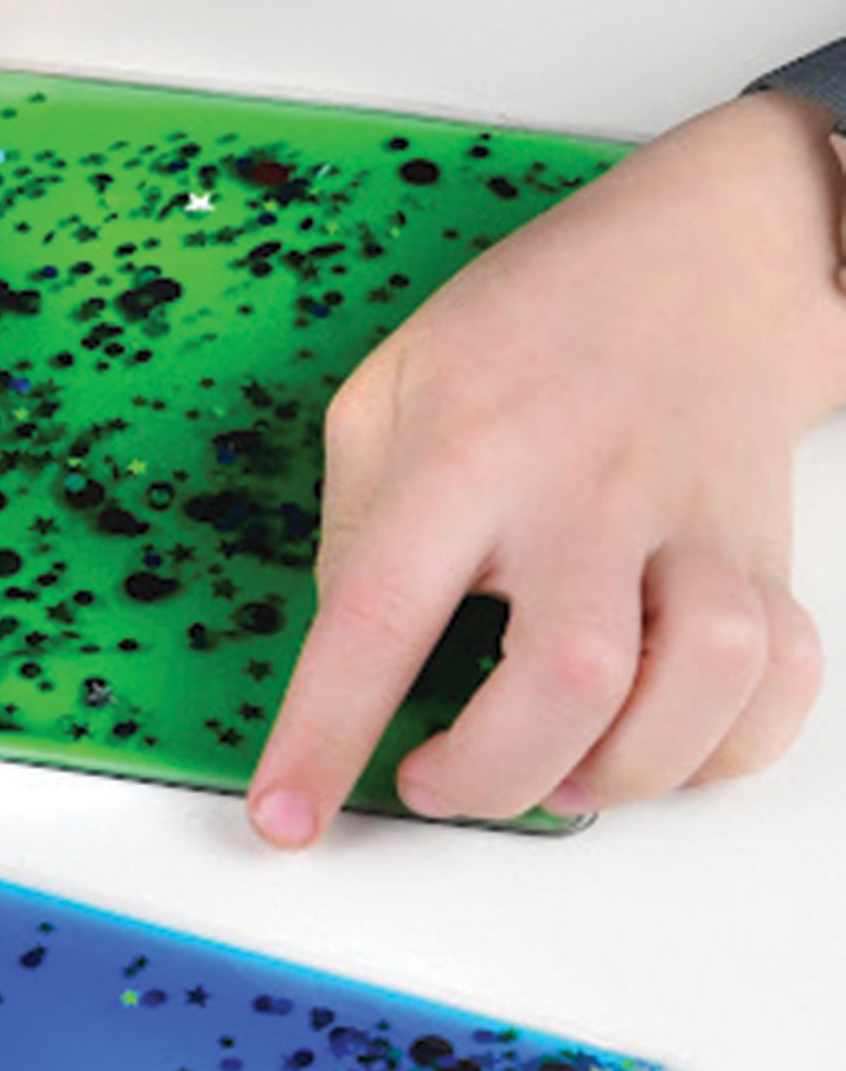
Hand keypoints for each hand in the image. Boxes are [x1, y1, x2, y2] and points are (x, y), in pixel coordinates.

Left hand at [250, 93, 842, 842]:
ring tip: (555, 769)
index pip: (380, 615)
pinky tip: (652, 741)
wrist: (709, 253)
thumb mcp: (385, 391)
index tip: (287, 818)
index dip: (326, 734)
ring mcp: (694, 523)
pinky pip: (782, 681)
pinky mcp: (769, 553)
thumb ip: (352, 527)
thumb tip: (350, 659)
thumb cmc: (531, 328)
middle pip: (568, 677)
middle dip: (493, 777)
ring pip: (702, 681)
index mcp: (466, 453)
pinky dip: (721, 748)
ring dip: (623, 769)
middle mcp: (587, 492)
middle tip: (436, 782)